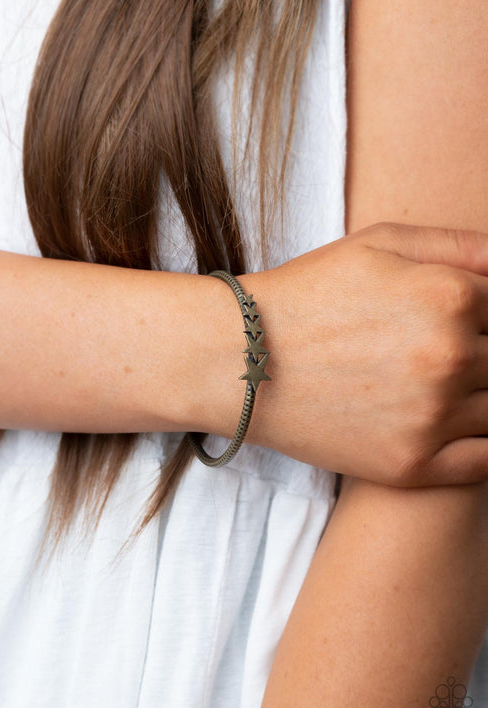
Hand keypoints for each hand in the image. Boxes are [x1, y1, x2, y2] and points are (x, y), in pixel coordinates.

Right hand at [241, 222, 487, 485]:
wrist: (243, 360)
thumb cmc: (312, 294)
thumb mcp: (381, 241)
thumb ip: (462, 245)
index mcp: (451, 297)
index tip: (469, 322)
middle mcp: (451, 358)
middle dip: (483, 353)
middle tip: (438, 354)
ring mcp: (432, 417)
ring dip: (481, 396)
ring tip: (437, 385)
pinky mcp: (411, 465)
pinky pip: (486, 461)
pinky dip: (484, 443)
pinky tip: (456, 424)